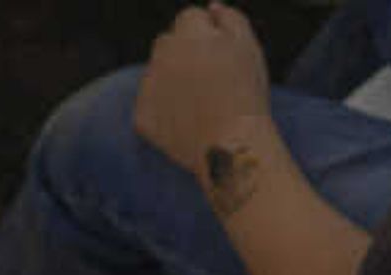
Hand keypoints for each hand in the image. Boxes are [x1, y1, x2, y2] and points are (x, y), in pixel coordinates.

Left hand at [134, 4, 271, 167]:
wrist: (230, 146)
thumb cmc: (246, 94)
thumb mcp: (249, 47)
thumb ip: (231, 19)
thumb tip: (212, 8)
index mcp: (189, 36)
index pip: (189, 17)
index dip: (206, 31)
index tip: (219, 50)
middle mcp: (162, 57)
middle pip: (167, 41)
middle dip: (184, 50)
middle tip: (209, 75)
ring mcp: (148, 88)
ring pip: (155, 70)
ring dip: (171, 76)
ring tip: (199, 98)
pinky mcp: (141, 116)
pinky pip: (148, 101)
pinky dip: (162, 105)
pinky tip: (185, 116)